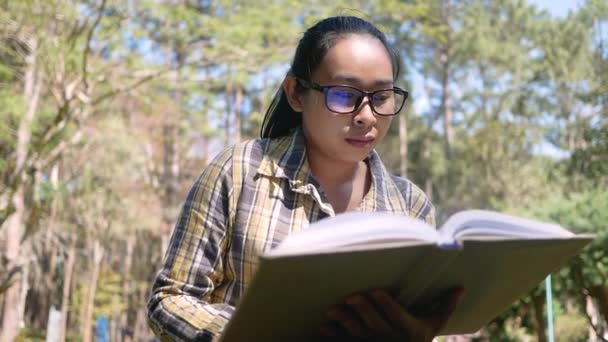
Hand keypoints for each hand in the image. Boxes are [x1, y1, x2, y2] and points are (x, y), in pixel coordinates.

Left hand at [320, 287, 464, 340]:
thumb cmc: (419, 339)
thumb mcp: (433, 324)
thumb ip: (445, 306)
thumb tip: (461, 288)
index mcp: (409, 330)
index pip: (397, 316)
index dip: (386, 305)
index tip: (376, 291)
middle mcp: (391, 339)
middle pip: (375, 324)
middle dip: (363, 310)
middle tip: (351, 296)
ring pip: (358, 333)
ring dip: (345, 321)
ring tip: (332, 310)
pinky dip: (335, 336)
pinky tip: (323, 328)